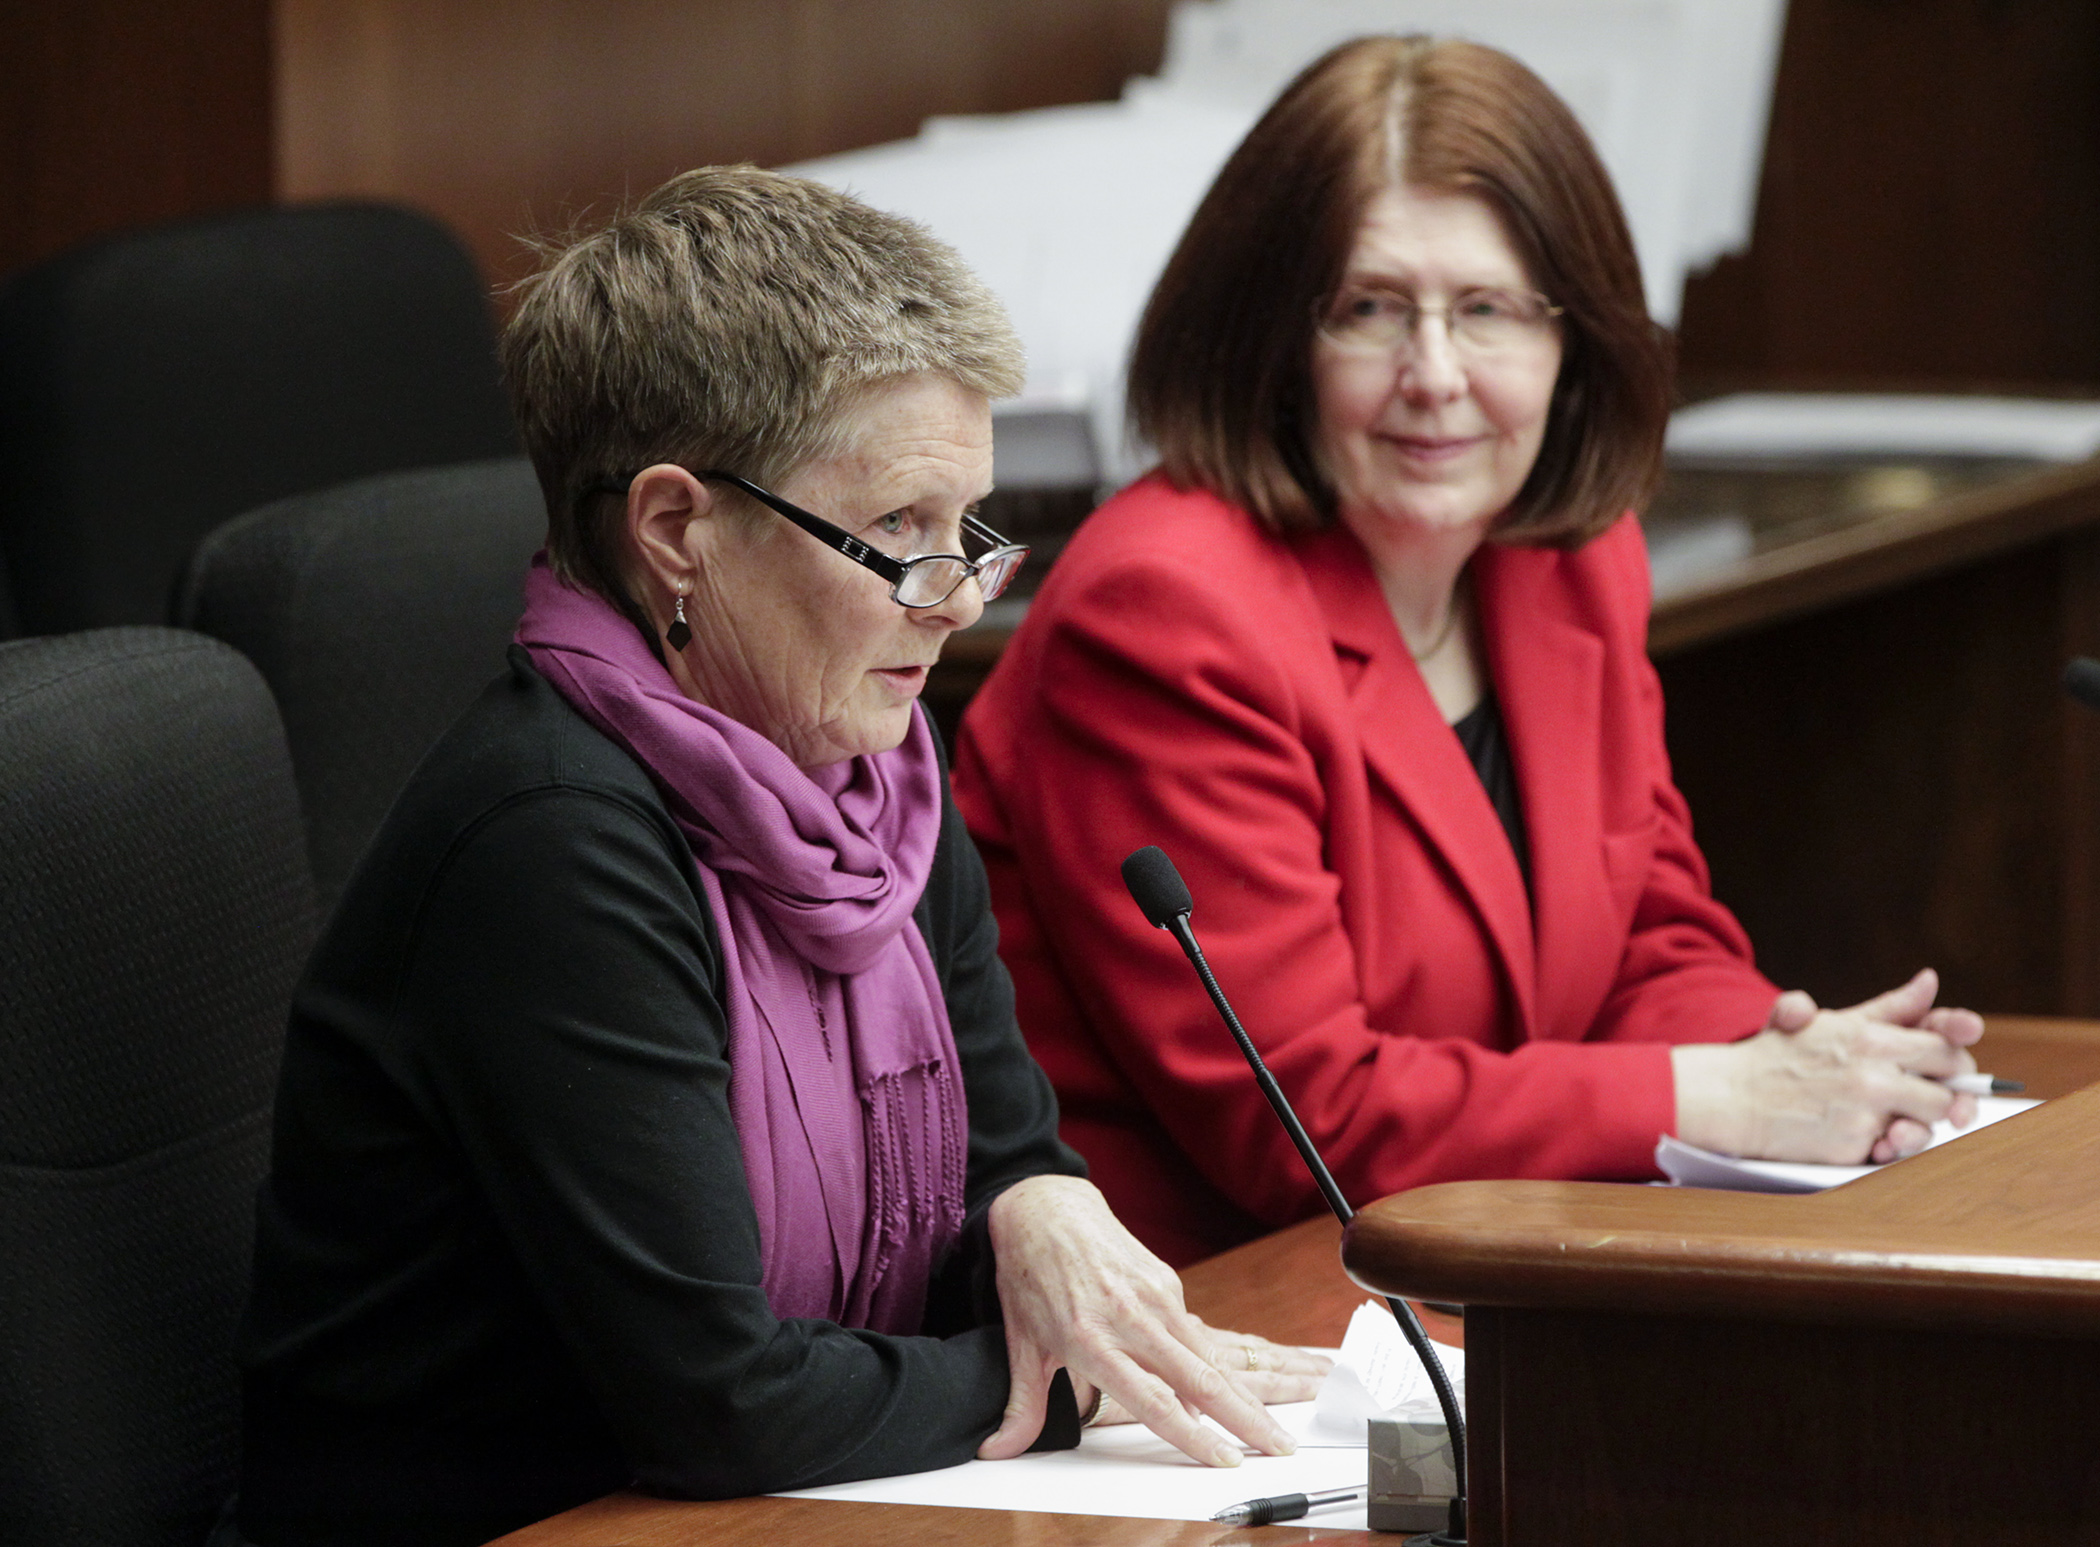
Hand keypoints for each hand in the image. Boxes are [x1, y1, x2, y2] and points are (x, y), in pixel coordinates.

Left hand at [976, 1175, 1329, 1466]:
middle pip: (1199, 1381)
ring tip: (1274, 1427)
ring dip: (1246, 1395)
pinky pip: (1197, 1335)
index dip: (1191, 1436)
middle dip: (1246, 1421)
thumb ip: (1021, 1407)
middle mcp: (1130, 1319)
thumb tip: (997, 1450)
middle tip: (1280, 1450)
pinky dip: (1218, 1367)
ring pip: (1211, 1357)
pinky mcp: (1167, 1281)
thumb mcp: (1020, 1346)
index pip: (1152, 1401)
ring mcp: (1154, 1296)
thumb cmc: (1029, 1277)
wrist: (1044, 1210)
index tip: (1224, 1460)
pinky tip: (1231, 1394)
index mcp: (1092, 1341)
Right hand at [1673, 968, 1981, 1164]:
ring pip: (1928, 1126)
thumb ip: (1891, 1006)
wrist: (1733, 1097)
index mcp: (1872, 1038)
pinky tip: (1870, 1134)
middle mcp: (1874, 1076)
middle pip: (1949, 1093)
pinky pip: (1895, 1150)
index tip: (1946, 1069)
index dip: (1954, 1061)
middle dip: (1946, 1097)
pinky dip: (1887, 1145)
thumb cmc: (1779, 1055)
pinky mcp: (1855, 1147)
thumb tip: (1929, 981)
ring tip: (1894, 1118)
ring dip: (1918, 1123)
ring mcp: (1866, 1114)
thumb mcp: (1834, 1022)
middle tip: (1926, 1097)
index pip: (1946, 1050)